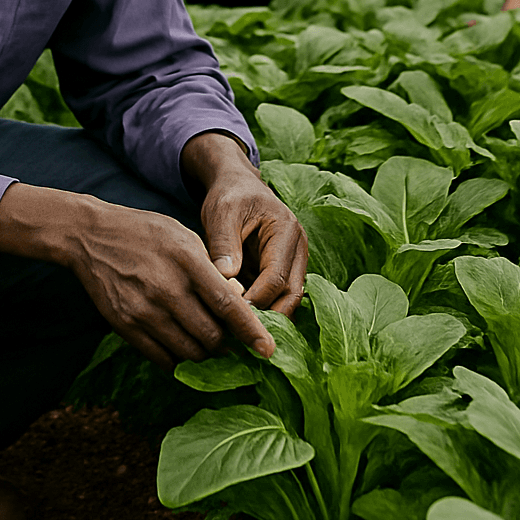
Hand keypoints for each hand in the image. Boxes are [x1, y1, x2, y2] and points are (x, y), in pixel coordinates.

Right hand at [68, 198, 277, 370]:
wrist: (92, 237)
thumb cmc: (146, 233)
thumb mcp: (184, 237)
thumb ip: (210, 269)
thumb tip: (237, 302)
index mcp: (187, 261)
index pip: (227, 305)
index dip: (251, 330)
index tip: (268, 349)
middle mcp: (167, 289)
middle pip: (211, 336)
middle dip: (228, 344)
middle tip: (234, 342)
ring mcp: (144, 311)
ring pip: (189, 352)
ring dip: (206, 354)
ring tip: (211, 345)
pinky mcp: (125, 327)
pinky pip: (162, 358)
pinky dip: (179, 359)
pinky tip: (184, 347)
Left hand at [182, 133, 307, 318]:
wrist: (237, 185)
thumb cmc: (230, 196)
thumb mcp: (222, 213)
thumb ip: (224, 244)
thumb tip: (226, 279)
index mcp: (286, 231)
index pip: (276, 278)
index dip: (256, 300)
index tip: (231, 313)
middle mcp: (297, 249)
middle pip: (291, 294)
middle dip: (269, 318)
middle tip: (239, 334)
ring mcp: (293, 261)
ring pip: (288, 300)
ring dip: (268, 317)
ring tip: (239, 333)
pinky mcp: (283, 270)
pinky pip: (278, 297)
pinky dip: (264, 310)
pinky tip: (242, 321)